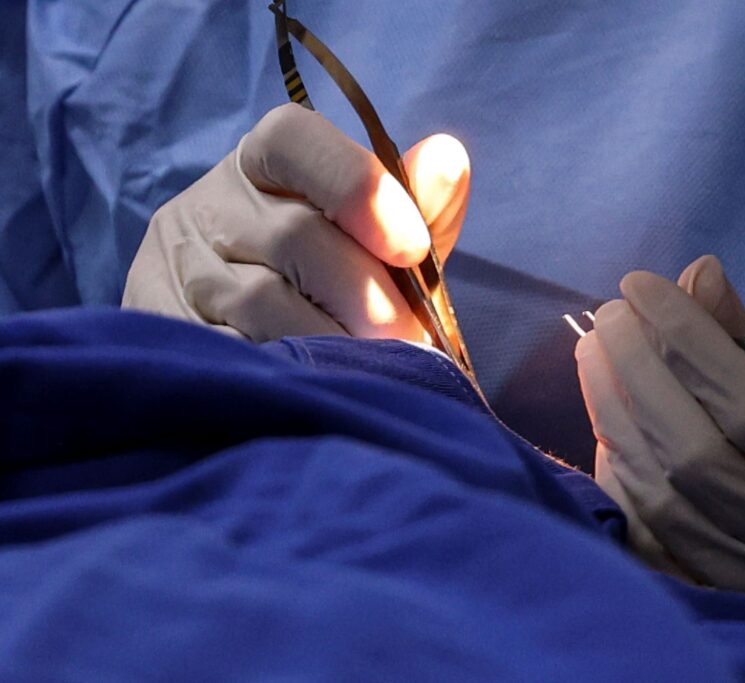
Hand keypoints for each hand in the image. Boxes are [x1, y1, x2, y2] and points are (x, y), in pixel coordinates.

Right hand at [123, 103, 469, 342]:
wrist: (233, 345)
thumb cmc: (328, 282)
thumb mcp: (378, 242)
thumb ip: (415, 207)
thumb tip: (448, 161)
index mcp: (263, 163)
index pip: (295, 140)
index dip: (358, 187)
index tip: (412, 249)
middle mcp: (210, 205)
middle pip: (294, 235)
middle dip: (366, 295)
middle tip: (407, 341)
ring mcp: (173, 267)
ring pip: (259, 301)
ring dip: (331, 344)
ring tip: (371, 372)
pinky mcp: (154, 328)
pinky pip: (224, 353)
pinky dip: (283, 374)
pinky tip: (316, 389)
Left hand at [575, 256, 744, 681]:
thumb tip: (696, 276)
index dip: (687, 341)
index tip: (640, 288)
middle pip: (696, 455)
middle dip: (637, 374)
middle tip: (607, 320)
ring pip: (665, 504)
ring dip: (615, 422)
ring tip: (594, 362)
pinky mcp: (730, 620)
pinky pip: (651, 549)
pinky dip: (619, 486)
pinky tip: (604, 436)